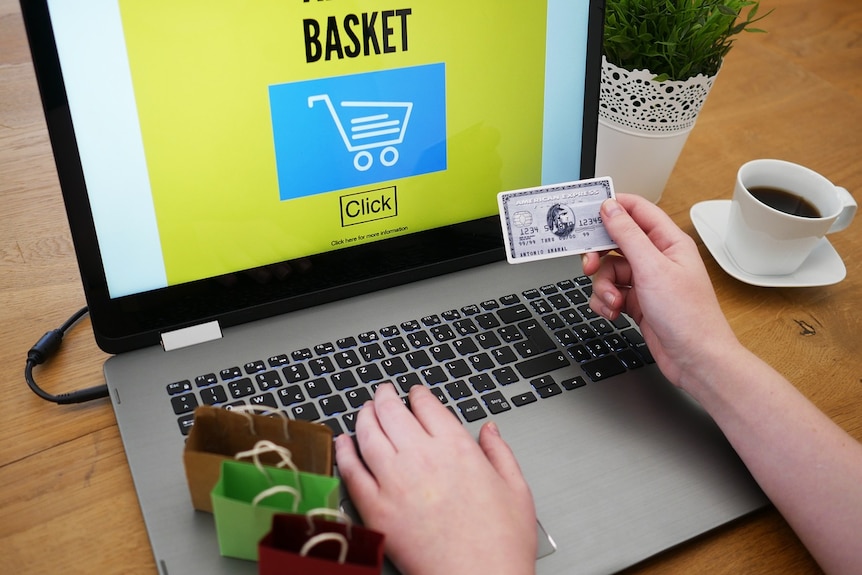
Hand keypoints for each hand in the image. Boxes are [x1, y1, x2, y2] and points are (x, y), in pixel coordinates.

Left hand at [335, 383, 536, 574]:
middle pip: (393, 413)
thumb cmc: (501, 544)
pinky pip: (352, 472)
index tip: (415, 393)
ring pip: (369, 435)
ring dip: (364, 417)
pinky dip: (344, 453)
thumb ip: (500, 452)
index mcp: (457, 448)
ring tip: (363, 410)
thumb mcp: (516, 489)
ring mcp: (395, 482)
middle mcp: (422, 458)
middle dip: (385, 398)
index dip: (418, 395)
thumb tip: (489, 429)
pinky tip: (343, 444)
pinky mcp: (376, 510)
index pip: (428, 406)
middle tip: (382, 393)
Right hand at [581, 194, 739, 387]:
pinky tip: (613, 313)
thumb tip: (610, 208)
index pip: (636, 210)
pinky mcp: (637, 301)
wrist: (694, 360)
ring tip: (613, 302)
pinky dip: (606, 302)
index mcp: (668, 242)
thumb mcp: (652, 269)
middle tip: (588, 265)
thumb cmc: (688, 317)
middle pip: (615, 242)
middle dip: (599, 256)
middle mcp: (657, 258)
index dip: (611, 208)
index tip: (586, 214)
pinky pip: (610, 292)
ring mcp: (646, 281)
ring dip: (603, 286)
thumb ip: (628, 235)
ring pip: (609, 271)